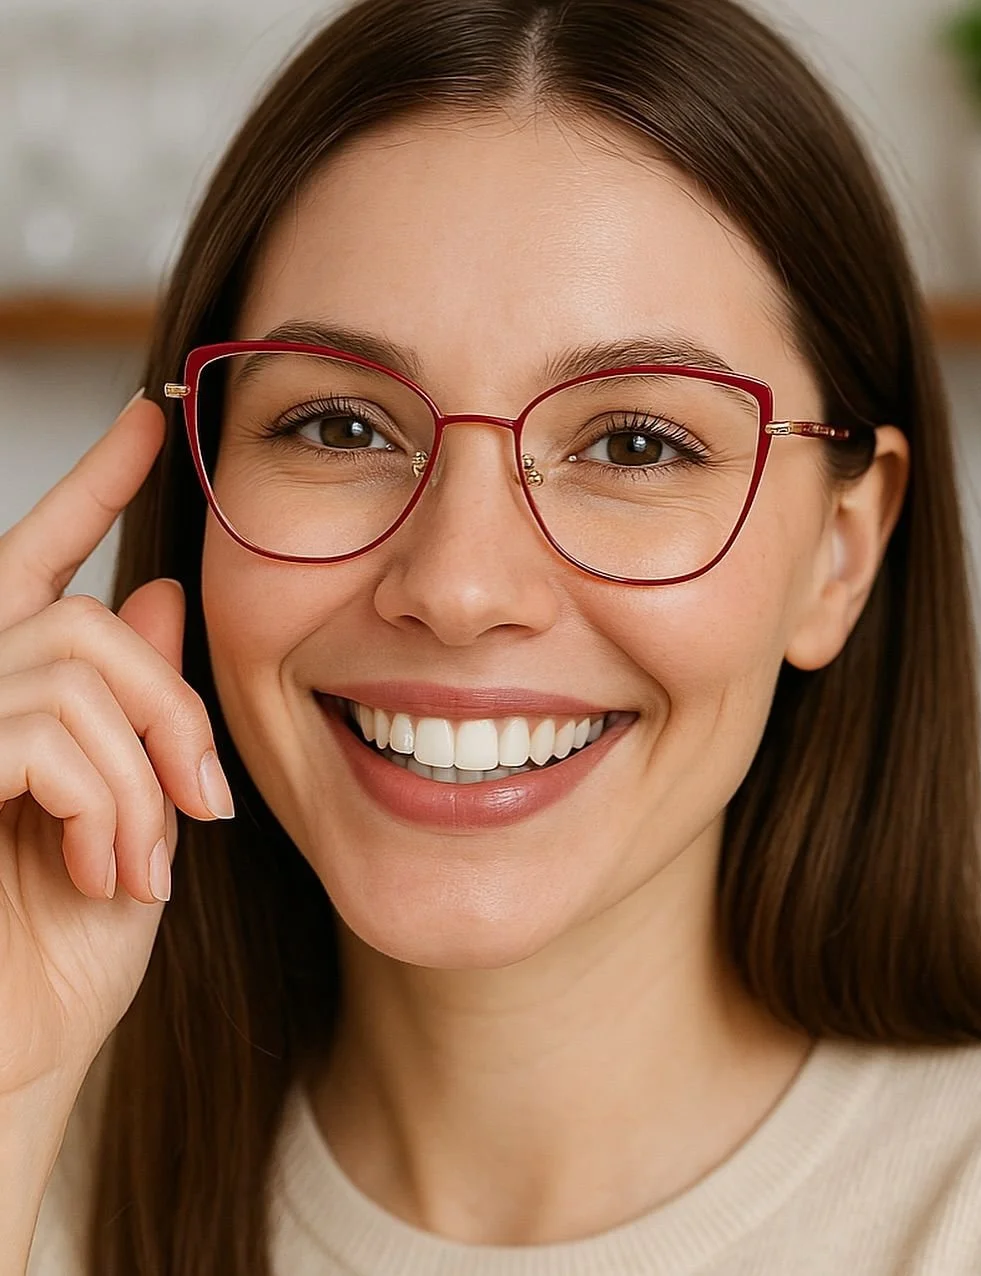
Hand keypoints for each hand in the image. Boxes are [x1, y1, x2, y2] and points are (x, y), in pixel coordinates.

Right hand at [0, 391, 232, 1098]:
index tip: (151, 420)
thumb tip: (159, 597)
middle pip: (87, 622)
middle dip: (169, 709)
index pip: (43, 559)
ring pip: (77, 671)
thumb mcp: (133, 820)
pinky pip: (46, 734)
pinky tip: (113, 872)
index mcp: (8, 695)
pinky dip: (108, 804)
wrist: (9, 1058)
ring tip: (148, 864)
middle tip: (207, 804)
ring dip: (142, 776)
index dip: (94, 484)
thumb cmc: (60, 951)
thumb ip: (137, 714)